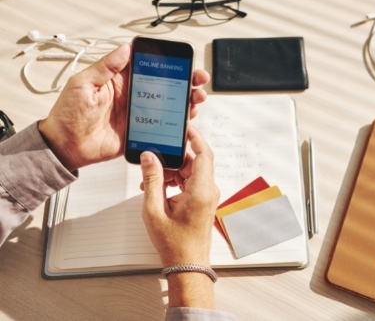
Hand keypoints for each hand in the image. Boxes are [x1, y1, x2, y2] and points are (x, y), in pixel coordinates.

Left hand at [38, 44, 209, 171]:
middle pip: (165, 85)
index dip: (168, 62)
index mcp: (119, 81)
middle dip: (185, 81)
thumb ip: (105, 67)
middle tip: (198, 80)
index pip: (149, 67)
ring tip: (196, 99)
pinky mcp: (140, 132)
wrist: (66, 147)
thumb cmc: (68, 115)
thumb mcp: (83, 84)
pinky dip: (176, 123)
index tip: (183, 61)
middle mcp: (132, 96)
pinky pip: (162, 126)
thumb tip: (124, 49)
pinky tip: (186, 120)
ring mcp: (138, 114)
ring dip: (185, 101)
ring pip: (168, 105)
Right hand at [140, 126, 219, 266]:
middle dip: (174, 158)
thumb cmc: (175, 244)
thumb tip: (149, 157)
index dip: (195, 137)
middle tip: (154, 158)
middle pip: (194, 161)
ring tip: (151, 180)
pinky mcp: (203, 201)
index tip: (184, 127)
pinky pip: (190, 182)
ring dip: (172, 171)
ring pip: (190, 172)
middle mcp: (208, 190)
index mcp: (201, 190)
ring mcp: (207, 196)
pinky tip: (158, 188)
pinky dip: (175, 181)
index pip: (204, 153)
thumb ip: (152, 179)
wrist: (187, 263)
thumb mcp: (154, 209)